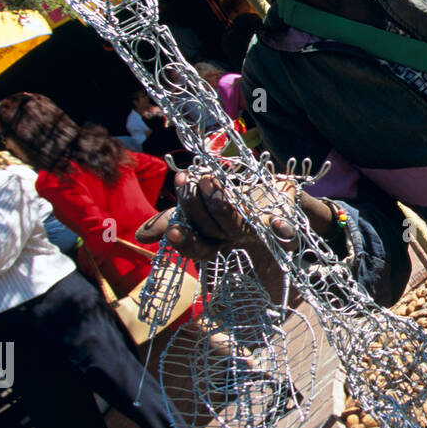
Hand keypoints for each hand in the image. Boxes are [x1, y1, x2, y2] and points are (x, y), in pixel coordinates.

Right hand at [136, 171, 298, 263]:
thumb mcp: (200, 210)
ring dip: (220, 203)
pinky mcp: (286, 227)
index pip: (198, 247)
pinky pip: (285, 232)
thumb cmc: (233, 205)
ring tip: (209, 180)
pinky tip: (278, 223)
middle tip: (189, 181)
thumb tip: (140, 236)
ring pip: (236, 223)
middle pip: (212, 231)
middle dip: (198, 208)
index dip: (185, 240)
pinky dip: (281, 228)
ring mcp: (261, 234)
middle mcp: (237, 240)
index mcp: (217, 241)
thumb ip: (173, 220)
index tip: (172, 230)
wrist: (280, 196)